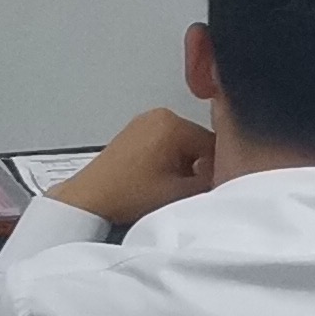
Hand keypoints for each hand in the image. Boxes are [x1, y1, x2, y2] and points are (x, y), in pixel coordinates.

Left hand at [52, 108, 214, 228]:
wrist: (88, 200)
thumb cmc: (127, 194)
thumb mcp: (180, 193)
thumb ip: (211, 181)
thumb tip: (226, 176)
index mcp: (172, 123)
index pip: (215, 144)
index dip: (218, 170)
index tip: (210, 188)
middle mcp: (159, 115)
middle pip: (198, 142)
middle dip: (199, 166)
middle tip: (188, 190)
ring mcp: (144, 121)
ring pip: (183, 143)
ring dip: (183, 164)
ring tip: (169, 187)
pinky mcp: (134, 132)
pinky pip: (165, 143)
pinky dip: (167, 160)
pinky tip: (158, 180)